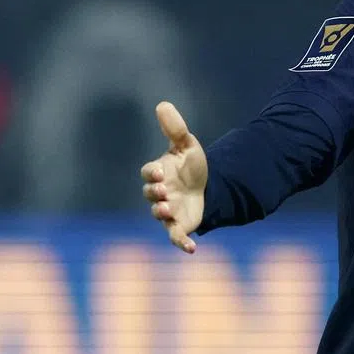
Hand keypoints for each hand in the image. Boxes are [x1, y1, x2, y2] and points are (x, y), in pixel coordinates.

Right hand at [140, 101, 206, 252]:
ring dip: (162, 213)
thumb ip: (175, 128)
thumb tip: (163, 104)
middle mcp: (159, 194)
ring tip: (168, 209)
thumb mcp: (186, 145)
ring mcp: (167, 211)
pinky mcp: (179, 226)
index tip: (160, 171)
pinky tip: (192, 249)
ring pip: (159, 214)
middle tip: (164, 191)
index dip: (152, 173)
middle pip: (150, 194)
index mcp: (158, 174)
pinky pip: (176, 237)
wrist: (206, 187)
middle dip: (155, 193)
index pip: (148, 173)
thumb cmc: (190, 166)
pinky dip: (181, 243)